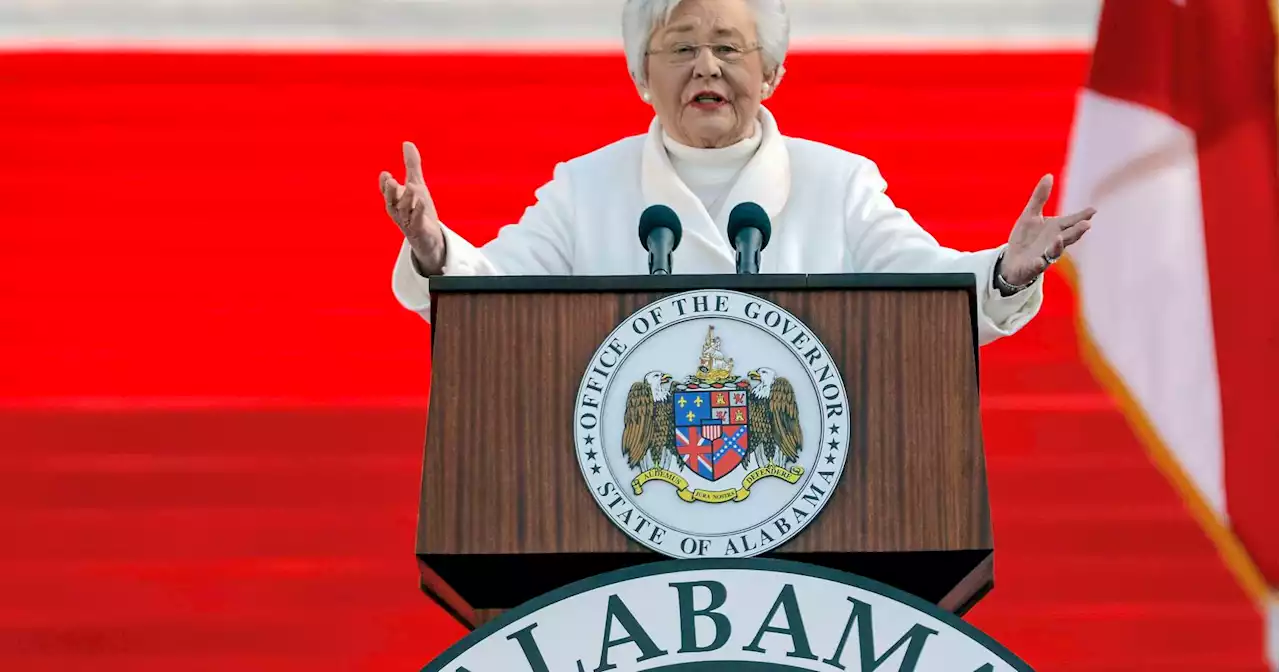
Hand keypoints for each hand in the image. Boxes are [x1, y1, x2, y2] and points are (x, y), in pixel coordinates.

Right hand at [380, 141, 445, 274]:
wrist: (429, 236)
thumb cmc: (419, 209)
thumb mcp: (417, 184)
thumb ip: (411, 165)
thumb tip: (407, 143)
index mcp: (395, 200)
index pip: (386, 191)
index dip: (384, 184)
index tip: (385, 174)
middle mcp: (398, 211)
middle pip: (391, 201)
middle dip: (390, 191)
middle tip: (391, 180)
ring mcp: (408, 221)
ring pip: (404, 210)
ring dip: (406, 199)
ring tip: (411, 187)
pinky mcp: (418, 230)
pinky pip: (417, 220)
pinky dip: (418, 211)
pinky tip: (422, 202)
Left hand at [1000, 174, 1095, 285]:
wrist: (1012, 261)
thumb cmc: (1025, 237)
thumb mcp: (1030, 215)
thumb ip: (1040, 197)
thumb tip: (1049, 175)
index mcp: (1055, 229)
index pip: (1071, 222)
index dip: (1081, 217)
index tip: (1093, 210)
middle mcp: (1053, 242)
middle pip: (1068, 237)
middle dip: (1076, 232)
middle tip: (1086, 225)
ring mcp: (1044, 256)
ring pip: (1054, 252)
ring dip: (1058, 246)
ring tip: (1060, 239)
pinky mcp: (1032, 267)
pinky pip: (1037, 266)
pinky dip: (1038, 264)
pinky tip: (1039, 261)